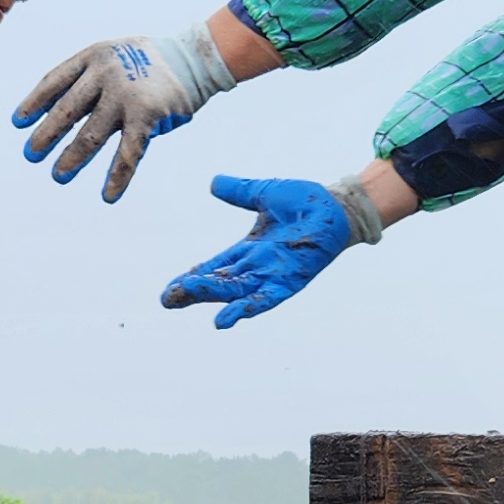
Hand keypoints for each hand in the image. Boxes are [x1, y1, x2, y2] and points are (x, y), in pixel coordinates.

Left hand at [14, 24, 234, 201]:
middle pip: (66, 110)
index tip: (18, 122)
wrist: (195, 57)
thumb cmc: (149, 62)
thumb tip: (59, 116)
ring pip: (90, 135)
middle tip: (31, 154)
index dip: (34, 103)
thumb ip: (90, 81)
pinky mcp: (146, 116)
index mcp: (92, 56)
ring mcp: (125, 95)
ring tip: (59, 175)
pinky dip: (116, 177)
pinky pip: (127, 153)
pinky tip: (108, 196)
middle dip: (46, 135)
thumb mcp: (114, 58)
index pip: (54, 81)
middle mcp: (104, 74)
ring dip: (72, 158)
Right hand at [161, 175, 362, 328]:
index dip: (193, 277)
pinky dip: (244, 309)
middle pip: (220, 283)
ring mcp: (273, 275)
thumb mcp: (263, 193)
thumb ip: (239, 191)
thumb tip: (214, 183)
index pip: (215, 268)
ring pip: (235, 291)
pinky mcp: (289, 281)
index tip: (170, 290)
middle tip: (167, 300)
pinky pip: (265, 299)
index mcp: (249, 249)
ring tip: (184, 300)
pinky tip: (223, 320)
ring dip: (211, 297)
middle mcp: (258, 266)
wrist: (336, 207)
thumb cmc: (305, 201)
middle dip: (194, 291)